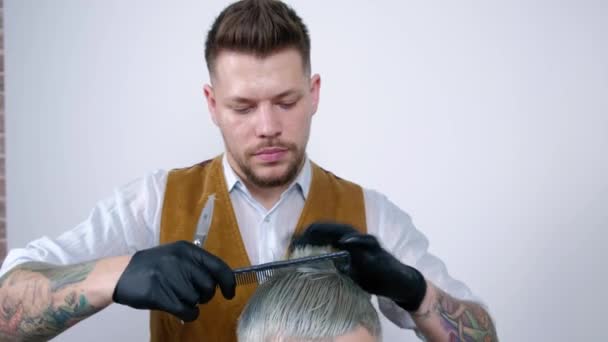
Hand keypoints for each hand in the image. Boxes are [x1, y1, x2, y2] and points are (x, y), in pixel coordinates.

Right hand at [112, 241, 235, 321]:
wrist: (121, 274)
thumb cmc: (152, 266)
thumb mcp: (175, 255)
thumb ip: (196, 264)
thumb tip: (220, 280)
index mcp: (187, 250)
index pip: (218, 266)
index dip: (228, 282)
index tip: (230, 292)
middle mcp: (180, 261)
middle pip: (208, 286)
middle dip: (206, 296)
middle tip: (195, 295)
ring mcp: (169, 277)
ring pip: (196, 299)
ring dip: (192, 304)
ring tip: (180, 298)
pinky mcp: (159, 294)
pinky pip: (186, 310)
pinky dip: (189, 314)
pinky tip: (184, 311)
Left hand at [291, 222, 426, 311]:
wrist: (399, 283)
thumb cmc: (372, 276)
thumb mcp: (347, 272)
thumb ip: (331, 265)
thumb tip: (307, 267)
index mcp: (345, 242)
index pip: (322, 234)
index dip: (306, 236)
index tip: (289, 242)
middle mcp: (354, 238)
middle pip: (330, 230)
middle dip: (311, 233)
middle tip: (293, 240)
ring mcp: (366, 243)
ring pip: (345, 232)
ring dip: (328, 232)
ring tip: (311, 234)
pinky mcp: (378, 250)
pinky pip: (366, 242)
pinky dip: (355, 241)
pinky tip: (345, 242)